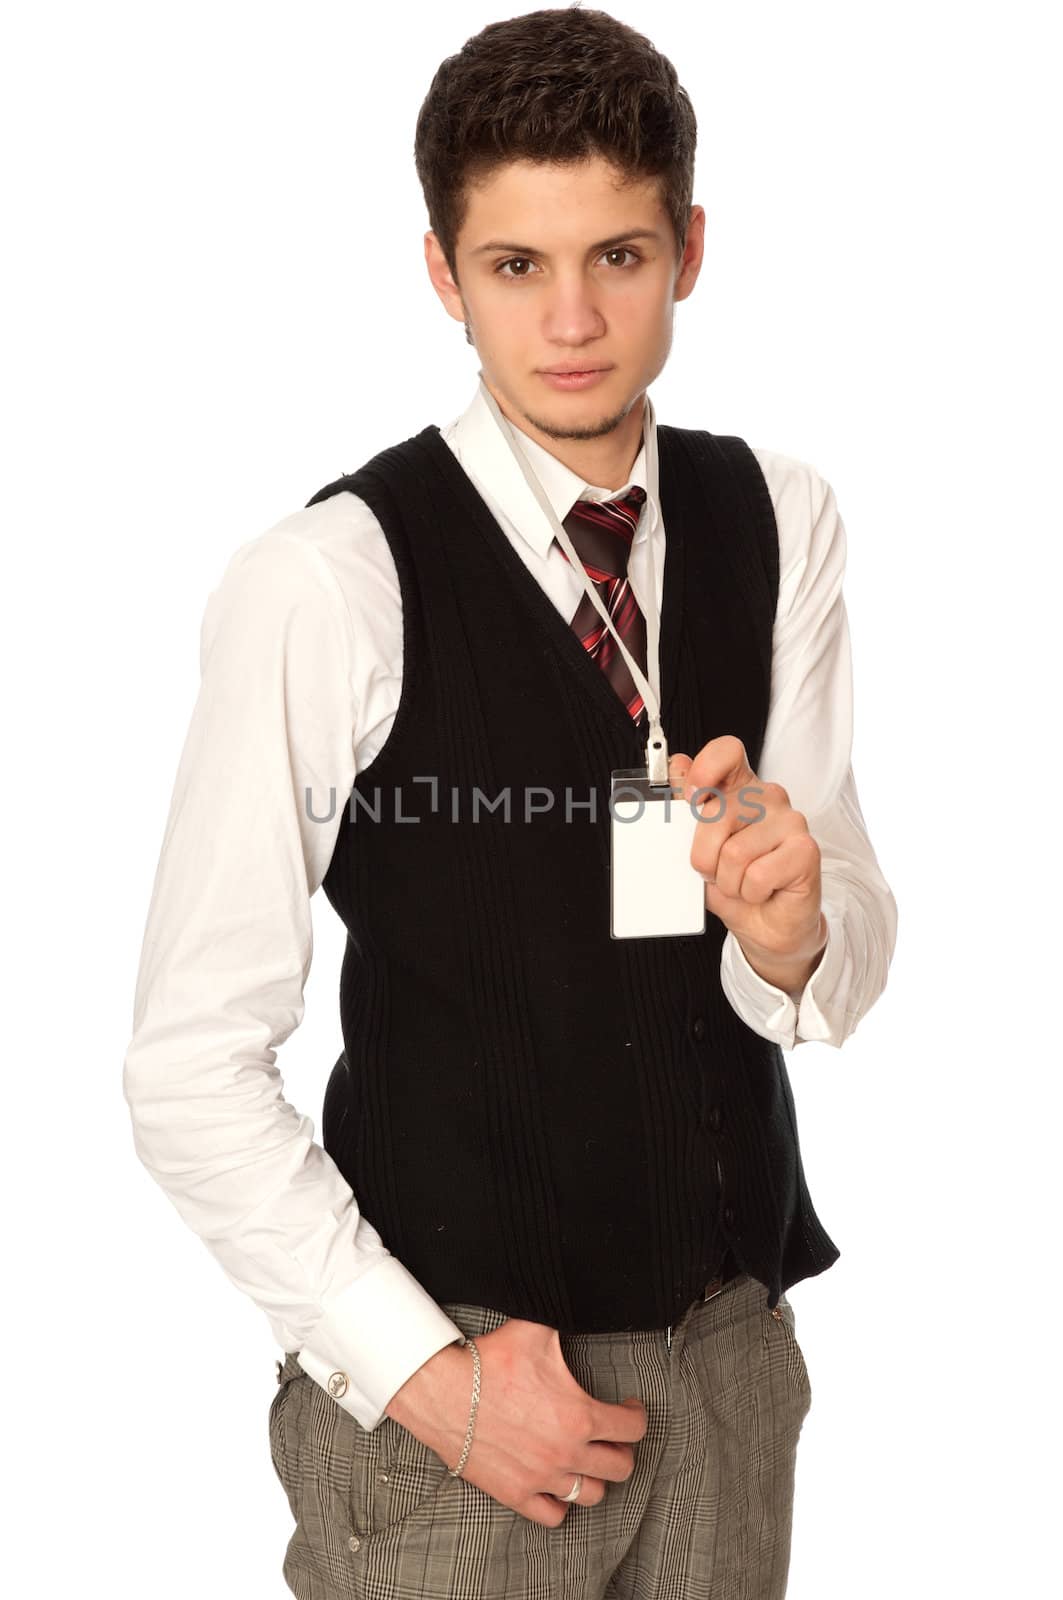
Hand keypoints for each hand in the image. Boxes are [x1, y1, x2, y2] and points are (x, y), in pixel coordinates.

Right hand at [384, 1318, 647, 1526]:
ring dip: (595, 1477)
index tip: (628, 1407)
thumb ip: (565, 1316)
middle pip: (620, 1467)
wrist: (444, 1392)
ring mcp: (542, 1478)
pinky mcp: (516, 1494)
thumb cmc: (489, 1362)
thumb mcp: (536, 1329)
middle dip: (621, 1448)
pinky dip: (561, 1503)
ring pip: (591, 1495)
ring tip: (588, 1459)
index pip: (632, 1429)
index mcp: (579, 1416)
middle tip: (611, 1434)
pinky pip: (553, 1515)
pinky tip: (558, 1483)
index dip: (636, 1415)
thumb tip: (581, 1300)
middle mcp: (567, 1453)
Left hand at [669, 735, 826, 970]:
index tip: (693, 792)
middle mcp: (767, 798)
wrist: (768, 926)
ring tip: (742, 883)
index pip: (727, 751)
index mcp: (740, 788)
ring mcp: (791, 821)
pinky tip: (762, 890)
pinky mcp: (805, 850)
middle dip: (705, 856)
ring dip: (728, 881)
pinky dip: (750, 892)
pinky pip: (757, 875)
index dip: (706, 766)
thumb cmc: (736, 883)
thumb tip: (678, 766)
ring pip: (734, 851)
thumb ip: (689, 808)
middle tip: (718, 870)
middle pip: (716, 813)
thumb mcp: (701, 847)